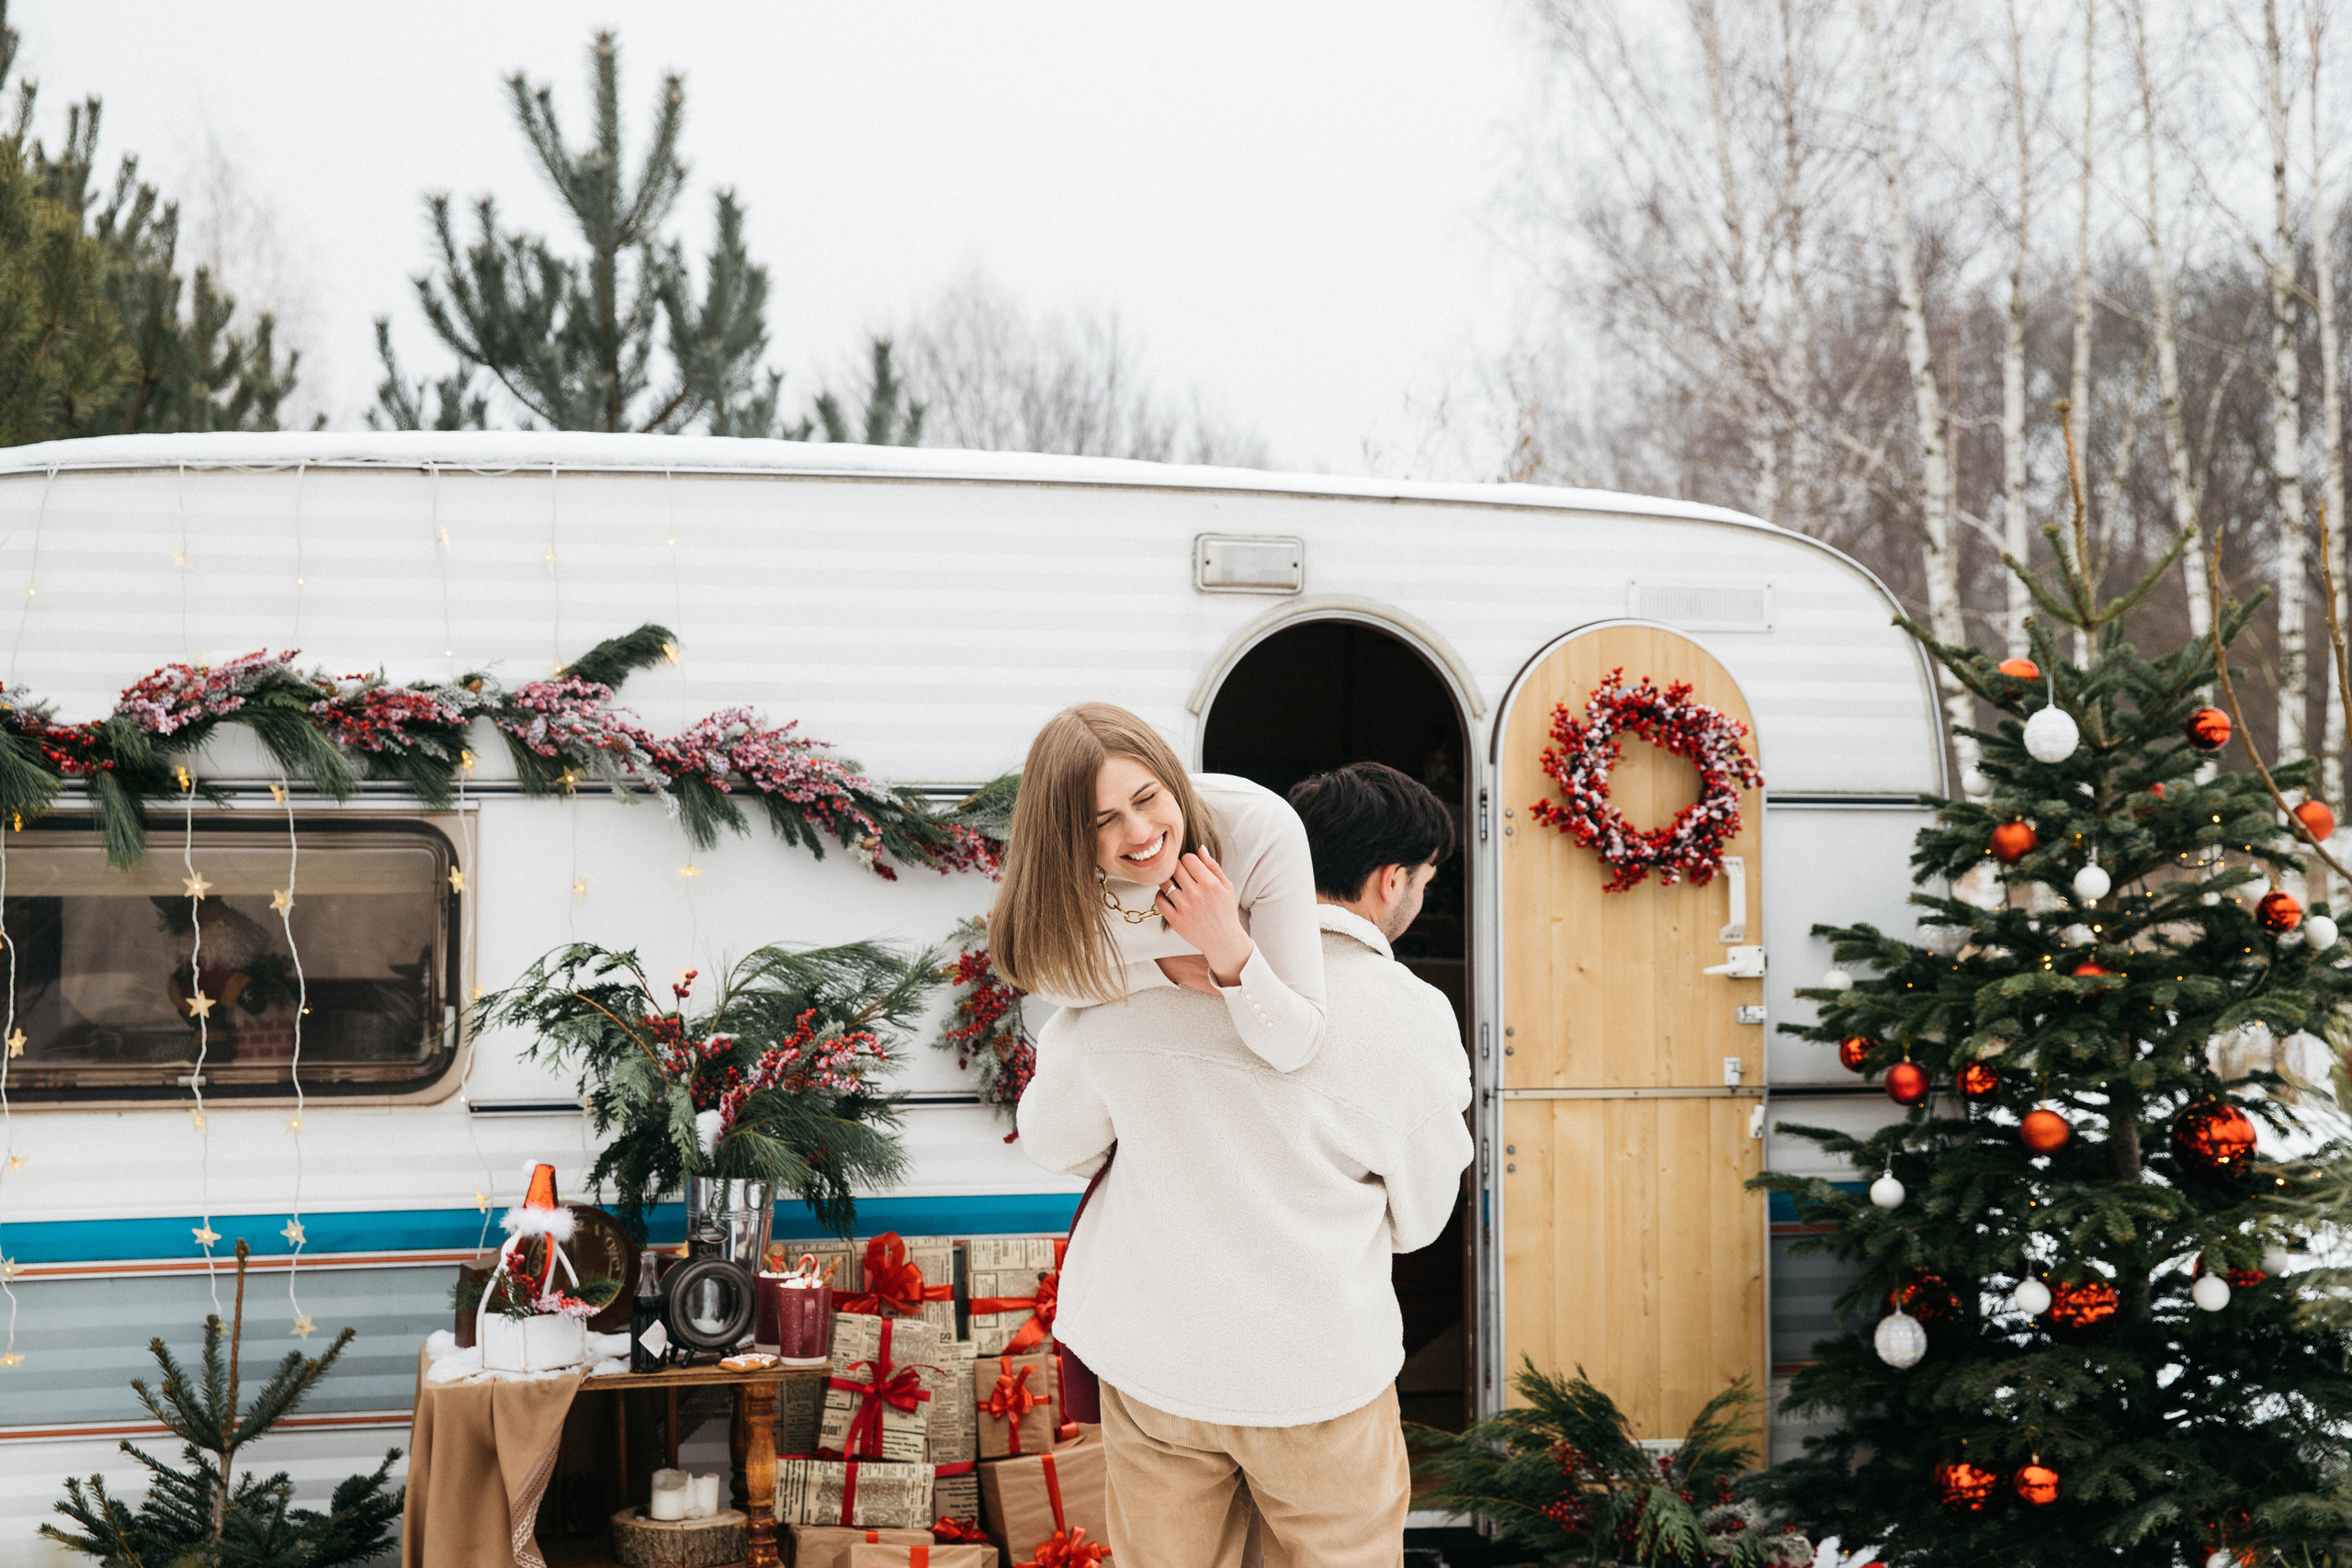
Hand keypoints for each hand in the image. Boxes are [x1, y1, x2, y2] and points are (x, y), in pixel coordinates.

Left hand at [1154, 850, 1251, 986]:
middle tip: (1181, 875)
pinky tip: (1169, 896)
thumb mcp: (1226, 887)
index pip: (1188, 858)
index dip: (1189, 861)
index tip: (1191, 868)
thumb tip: (1200, 848)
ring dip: (1168, 880)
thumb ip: (1213, 866)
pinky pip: (1159, 900)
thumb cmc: (1225, 911)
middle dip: (1177, 868)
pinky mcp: (1175, 920)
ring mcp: (1184, 908)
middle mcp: (1196, 894)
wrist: (1223, 940)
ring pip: (1165, 882)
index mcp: (1210, 884)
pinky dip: (1161, 895)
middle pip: (1175, 867)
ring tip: (1175, 884)